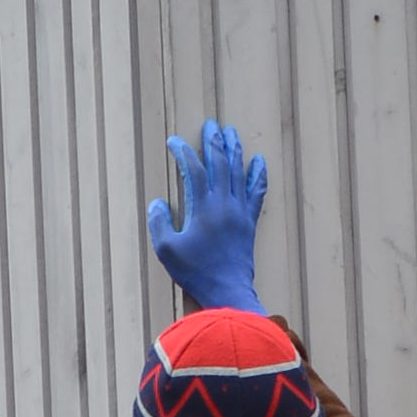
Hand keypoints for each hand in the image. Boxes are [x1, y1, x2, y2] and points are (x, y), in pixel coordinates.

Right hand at [148, 117, 270, 320]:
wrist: (228, 291)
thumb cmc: (195, 272)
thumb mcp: (166, 249)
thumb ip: (159, 223)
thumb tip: (157, 202)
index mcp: (202, 207)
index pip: (193, 169)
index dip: (183, 152)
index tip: (174, 142)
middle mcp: (223, 203)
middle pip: (219, 163)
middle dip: (213, 141)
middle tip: (210, 125)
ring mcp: (239, 210)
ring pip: (238, 171)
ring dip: (234, 150)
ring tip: (230, 132)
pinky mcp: (249, 221)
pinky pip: (257, 191)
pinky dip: (258, 174)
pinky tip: (258, 161)